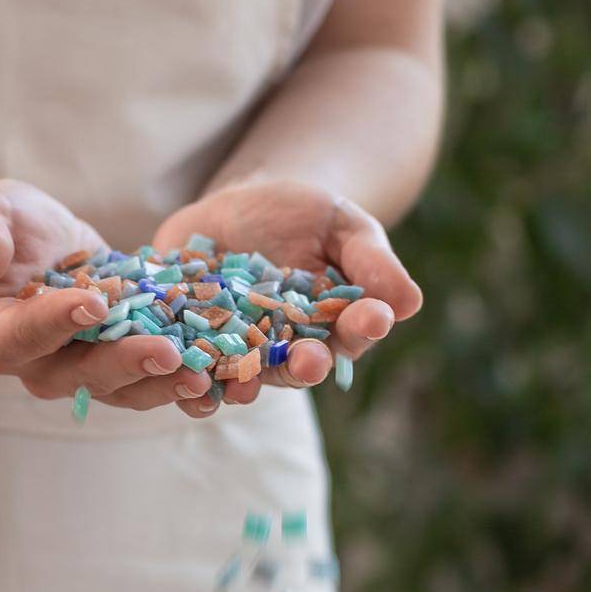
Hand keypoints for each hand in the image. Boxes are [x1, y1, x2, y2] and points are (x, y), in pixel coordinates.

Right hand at [0, 180, 208, 411]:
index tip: (92, 303)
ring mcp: (86, 371)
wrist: (28, 245)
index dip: (55, 324)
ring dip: (167, 385)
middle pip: (84, 375)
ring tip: (206, 376)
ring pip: (127, 389)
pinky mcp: (124, 363)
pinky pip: (156, 378)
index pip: (24, 337)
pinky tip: (226, 375)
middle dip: (129, 365)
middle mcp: (43, 368)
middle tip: (169, 355)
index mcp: (1, 336)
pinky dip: (190, 379)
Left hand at [153, 178, 422, 417]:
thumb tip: (410, 304)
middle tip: (312, 363)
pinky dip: (184, 372)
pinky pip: (187, 363)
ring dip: (241, 386)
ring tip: (242, 387)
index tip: (372, 319)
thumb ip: (371, 264)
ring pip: (240, 377)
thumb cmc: (306, 217)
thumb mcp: (342, 227)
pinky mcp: (190, 341)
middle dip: (305, 366)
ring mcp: (236, 350)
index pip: (350, 334)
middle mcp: (284, 351)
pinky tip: (181, 370)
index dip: (362, 329)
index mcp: (330, 329)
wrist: (242, 205)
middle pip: (296, 367)